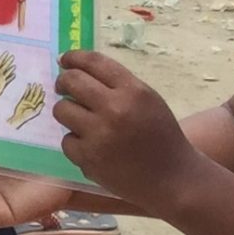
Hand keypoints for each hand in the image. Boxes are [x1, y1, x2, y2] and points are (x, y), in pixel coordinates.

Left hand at [49, 51, 202, 212]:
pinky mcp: (88, 159)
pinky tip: (92, 146)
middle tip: (64, 87)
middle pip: (71, 81)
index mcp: (133, 91)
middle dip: (63, 82)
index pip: (94, 62)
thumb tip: (76, 68)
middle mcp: (114, 110)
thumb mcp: (147, 99)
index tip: (65, 60)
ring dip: (68, 112)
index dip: (74, 57)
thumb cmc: (160, 135)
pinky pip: (67, 141)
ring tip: (82, 120)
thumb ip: (117, 84)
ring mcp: (99, 135)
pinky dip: (76, 142)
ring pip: (61, 110)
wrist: (172, 177)